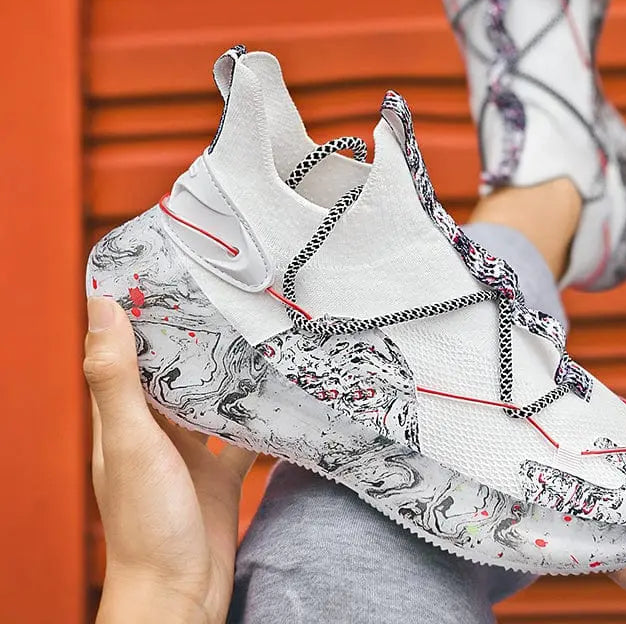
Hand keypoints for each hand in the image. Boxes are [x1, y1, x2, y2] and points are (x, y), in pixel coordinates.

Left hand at [84, 297, 256, 623]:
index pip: (127, 353)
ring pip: (211, 398)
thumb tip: (102, 308)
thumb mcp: (132, 444)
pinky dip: (261, 416)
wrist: (181, 594)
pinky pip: (245, 434)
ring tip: (258, 332)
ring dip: (229, 372)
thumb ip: (118, 381)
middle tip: (224, 294)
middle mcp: (157, 430)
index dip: (138, 315)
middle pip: (174, 371)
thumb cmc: (147, 524)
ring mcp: (192, 452)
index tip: (163, 274)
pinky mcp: (223, 473)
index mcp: (125, 417)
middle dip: (194, 336)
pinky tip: (283, 393)